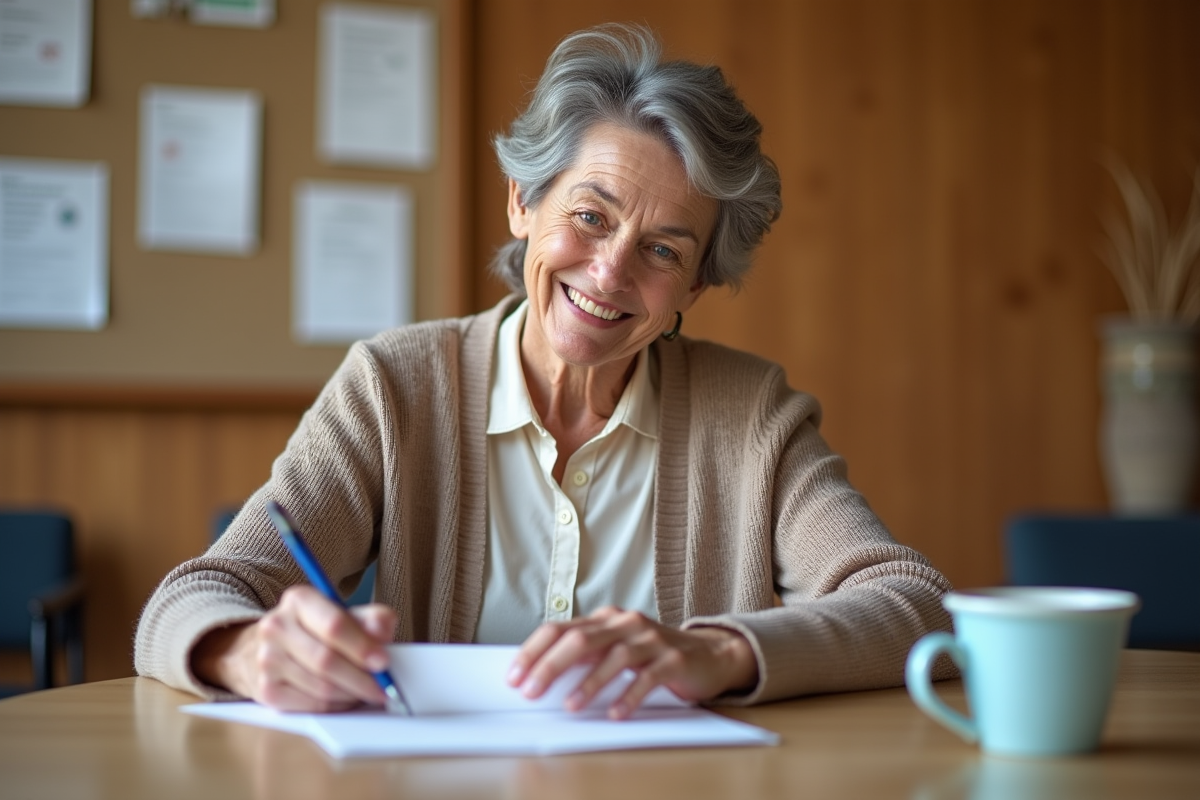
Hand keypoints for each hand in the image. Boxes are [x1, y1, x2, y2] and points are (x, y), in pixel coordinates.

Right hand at [190, 585, 396, 711]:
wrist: (268, 648)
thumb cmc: (316, 630)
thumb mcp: (343, 614)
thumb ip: (370, 618)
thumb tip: (383, 630)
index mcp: (299, 600)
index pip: (334, 625)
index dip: (362, 646)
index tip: (384, 662)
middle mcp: (277, 627)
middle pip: (326, 660)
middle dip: (361, 678)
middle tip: (383, 686)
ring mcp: (267, 660)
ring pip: (321, 687)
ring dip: (351, 694)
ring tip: (367, 690)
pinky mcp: (266, 690)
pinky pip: (311, 705)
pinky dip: (336, 705)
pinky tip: (345, 697)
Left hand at [506, 606, 758, 718]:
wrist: (709, 655)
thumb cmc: (653, 656)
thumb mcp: (615, 648)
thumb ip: (585, 656)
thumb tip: (541, 676)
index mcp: (605, 619)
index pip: (560, 628)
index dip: (533, 651)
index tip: (514, 677)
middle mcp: (625, 623)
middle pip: (580, 640)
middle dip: (550, 666)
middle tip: (530, 692)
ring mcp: (651, 639)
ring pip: (613, 657)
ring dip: (588, 684)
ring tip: (571, 707)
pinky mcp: (673, 658)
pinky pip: (648, 677)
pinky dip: (629, 696)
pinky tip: (616, 713)